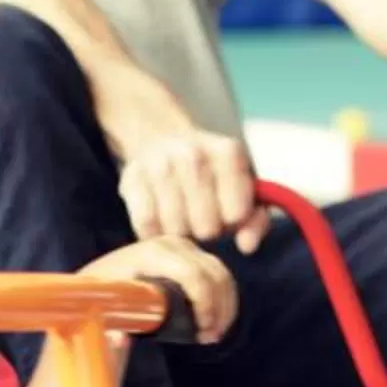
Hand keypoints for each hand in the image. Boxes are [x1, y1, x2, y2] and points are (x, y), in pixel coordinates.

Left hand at [83, 235, 236, 345]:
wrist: (100, 278)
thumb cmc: (102, 296)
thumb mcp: (104, 308)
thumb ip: (112, 325)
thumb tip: (119, 340)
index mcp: (152, 253)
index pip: (193, 275)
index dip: (204, 304)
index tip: (203, 331)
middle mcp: (172, 244)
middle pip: (213, 274)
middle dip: (218, 309)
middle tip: (210, 337)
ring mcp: (184, 246)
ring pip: (220, 274)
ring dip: (225, 306)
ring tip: (213, 334)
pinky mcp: (192, 254)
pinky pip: (218, 274)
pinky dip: (224, 298)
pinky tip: (218, 320)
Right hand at [116, 125, 273, 254]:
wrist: (162, 139)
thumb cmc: (211, 173)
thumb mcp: (243, 187)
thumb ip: (255, 220)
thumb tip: (247, 247)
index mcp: (228, 152)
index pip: (236, 214)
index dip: (233, 222)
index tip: (227, 214)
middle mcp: (193, 153)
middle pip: (206, 227)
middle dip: (207, 231)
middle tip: (202, 219)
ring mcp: (159, 165)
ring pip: (176, 230)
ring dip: (181, 234)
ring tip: (183, 219)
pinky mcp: (131, 180)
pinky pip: (147, 227)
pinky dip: (155, 232)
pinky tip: (162, 221)